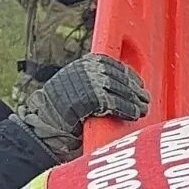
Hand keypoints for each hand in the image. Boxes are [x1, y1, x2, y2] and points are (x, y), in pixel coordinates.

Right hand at [17, 53, 150, 161]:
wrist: (44, 125)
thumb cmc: (60, 111)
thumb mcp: (75, 87)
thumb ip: (94, 81)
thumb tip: (121, 83)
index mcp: (82, 65)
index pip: (111, 63)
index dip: (128, 74)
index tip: (138, 82)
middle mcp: (85, 71)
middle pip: (118, 77)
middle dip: (134, 89)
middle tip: (145, 99)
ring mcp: (86, 84)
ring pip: (119, 90)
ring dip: (134, 100)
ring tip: (143, 109)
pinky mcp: (89, 99)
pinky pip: (114, 103)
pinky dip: (127, 109)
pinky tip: (134, 114)